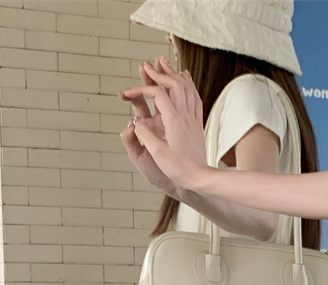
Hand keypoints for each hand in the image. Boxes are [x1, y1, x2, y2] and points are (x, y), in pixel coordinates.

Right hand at [128, 57, 207, 192]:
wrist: (200, 179)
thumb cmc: (179, 170)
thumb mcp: (157, 153)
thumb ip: (144, 135)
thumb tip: (136, 122)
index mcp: (174, 121)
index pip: (157, 94)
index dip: (140, 89)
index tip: (127, 93)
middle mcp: (185, 116)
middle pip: (173, 84)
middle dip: (159, 72)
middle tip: (147, 65)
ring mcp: (192, 119)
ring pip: (186, 88)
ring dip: (174, 74)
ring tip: (165, 63)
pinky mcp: (197, 124)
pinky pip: (195, 98)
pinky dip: (189, 85)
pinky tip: (186, 79)